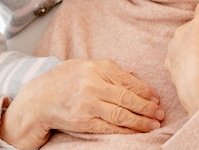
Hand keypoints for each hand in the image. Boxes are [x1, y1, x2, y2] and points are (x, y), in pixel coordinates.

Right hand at [0, 58, 163, 148]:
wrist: (38, 99)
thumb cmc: (62, 81)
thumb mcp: (83, 66)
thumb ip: (107, 69)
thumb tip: (132, 73)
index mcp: (95, 67)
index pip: (127, 79)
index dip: (144, 90)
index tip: (156, 97)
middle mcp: (92, 83)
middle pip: (127, 97)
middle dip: (147, 107)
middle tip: (160, 112)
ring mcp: (88, 103)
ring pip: (121, 114)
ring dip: (140, 121)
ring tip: (154, 124)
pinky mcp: (83, 120)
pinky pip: (109, 127)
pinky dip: (125, 130)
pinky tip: (136, 131)